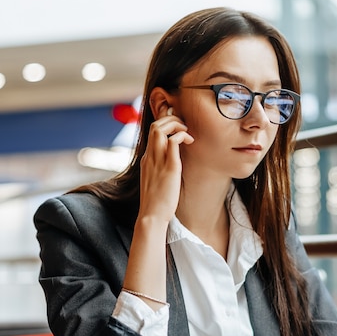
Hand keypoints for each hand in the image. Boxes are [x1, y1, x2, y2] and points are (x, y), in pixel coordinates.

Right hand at [137, 106, 193, 223]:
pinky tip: (190, 141)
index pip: (152, 131)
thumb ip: (161, 168)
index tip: (178, 126)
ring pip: (160, 129)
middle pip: (155, 125)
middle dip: (171, 119)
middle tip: (184, 127)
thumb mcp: (156, 179)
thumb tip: (174, 162)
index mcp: (147, 159)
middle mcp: (150, 156)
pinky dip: (181, 136)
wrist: (152, 216)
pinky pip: (173, 142)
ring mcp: (158, 161)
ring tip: (187, 132)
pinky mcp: (170, 168)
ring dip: (176, 124)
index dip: (165, 123)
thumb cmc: (157, 201)